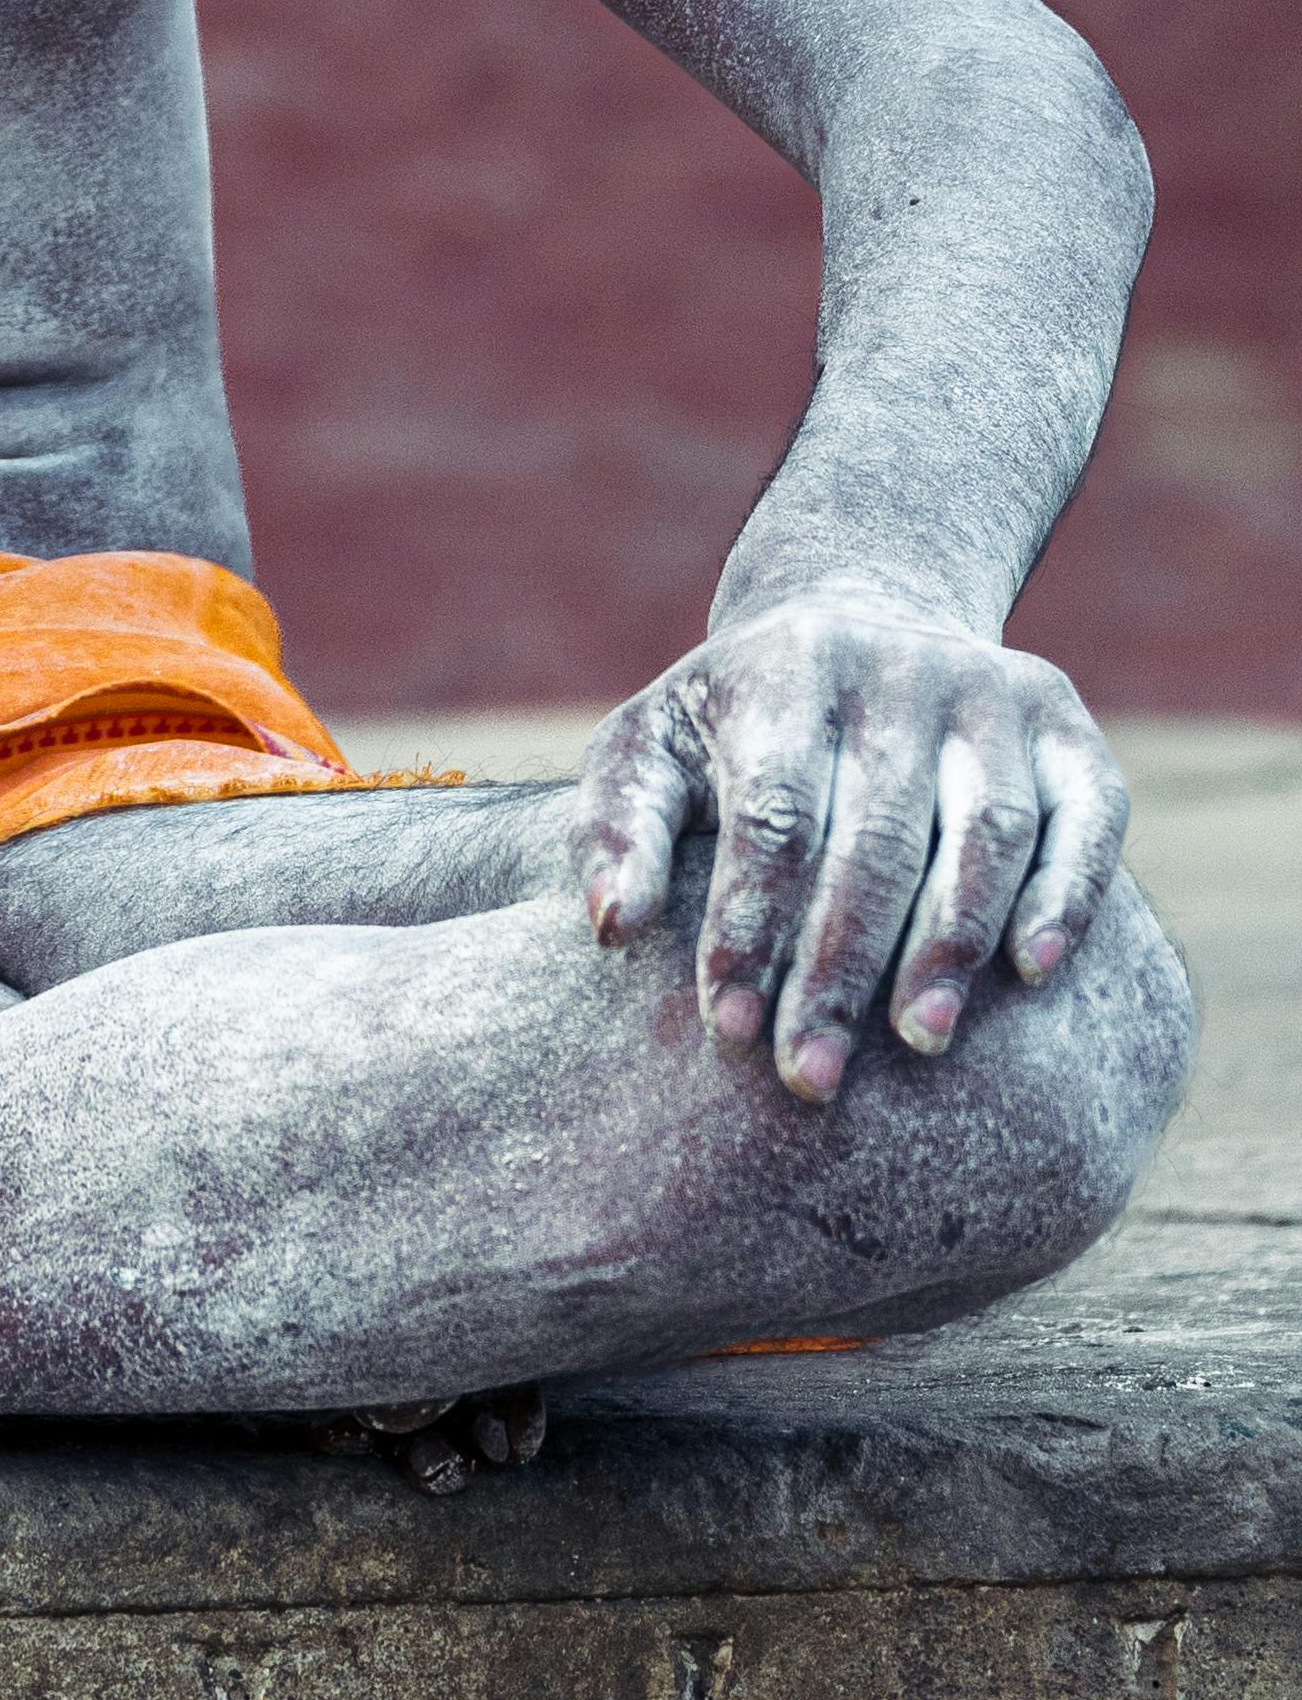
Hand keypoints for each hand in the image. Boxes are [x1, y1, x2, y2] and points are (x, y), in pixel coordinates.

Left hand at [573, 593, 1123, 1096]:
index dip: (750, 927)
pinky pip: (1087, 816)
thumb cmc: (736, 725)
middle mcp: (899, 670)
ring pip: (987, 830)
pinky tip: (1034, 974)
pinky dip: (1068, 893)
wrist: (859, 623)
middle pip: (876, 837)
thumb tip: (611, 928)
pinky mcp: (1066, 726)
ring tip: (920, 1041)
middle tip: (812, 1076)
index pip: (773, 815)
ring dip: (954, 943)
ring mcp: (992, 694)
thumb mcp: (651, 748)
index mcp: (788, 668)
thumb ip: (618, 830)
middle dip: (841, 966)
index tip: (727, 1029)